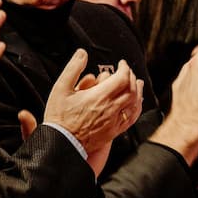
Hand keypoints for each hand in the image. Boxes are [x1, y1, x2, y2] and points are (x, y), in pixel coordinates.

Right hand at [43, 50, 142, 177]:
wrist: (61, 144)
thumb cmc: (59, 116)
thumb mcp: (60, 88)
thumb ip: (73, 68)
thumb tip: (83, 53)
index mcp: (99, 97)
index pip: (122, 78)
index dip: (125, 67)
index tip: (121, 63)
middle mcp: (110, 109)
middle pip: (132, 89)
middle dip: (132, 77)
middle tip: (127, 71)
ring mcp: (113, 122)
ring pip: (134, 104)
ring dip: (138, 91)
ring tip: (137, 84)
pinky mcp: (113, 132)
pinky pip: (131, 119)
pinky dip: (136, 107)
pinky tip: (135, 103)